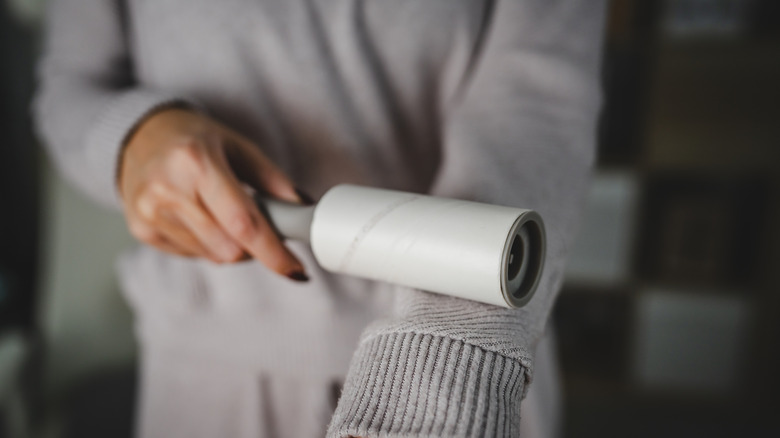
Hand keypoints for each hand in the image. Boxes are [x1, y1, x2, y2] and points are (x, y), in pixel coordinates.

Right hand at [118, 107, 308, 280]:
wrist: (140, 136)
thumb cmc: (196, 140)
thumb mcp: (239, 147)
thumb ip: (273, 180)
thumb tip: (303, 211)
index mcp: (197, 162)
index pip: (243, 222)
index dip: (274, 252)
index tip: (297, 269)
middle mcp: (168, 190)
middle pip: (230, 249)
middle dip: (254, 246)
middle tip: (259, 226)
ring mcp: (150, 213)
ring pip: (213, 256)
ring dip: (231, 245)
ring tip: (222, 213)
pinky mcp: (141, 230)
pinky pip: (193, 255)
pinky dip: (208, 244)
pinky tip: (199, 217)